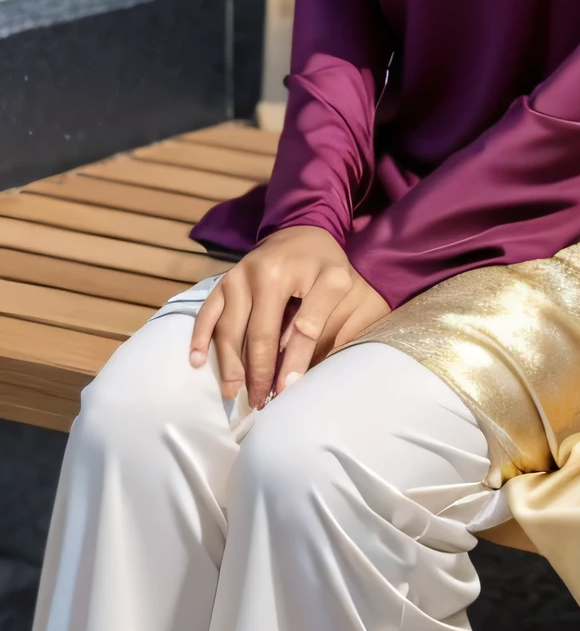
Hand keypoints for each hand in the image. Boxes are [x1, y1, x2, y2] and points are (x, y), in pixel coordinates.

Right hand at [188, 225, 389, 408]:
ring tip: (229, 392)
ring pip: (222, 329)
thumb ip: (311, 328)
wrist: (304, 227)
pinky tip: (196, 361)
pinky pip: (206, 312)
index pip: (266, 336)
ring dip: (223, 363)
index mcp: (273, 277)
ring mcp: (231, 278)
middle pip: (240, 335)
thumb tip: (289, 381)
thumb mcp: (333, 286)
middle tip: (252, 404)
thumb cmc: (324, 260)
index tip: (274, 399)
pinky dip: (199, 336)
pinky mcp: (224, 281)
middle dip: (245, 373)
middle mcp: (245, 277)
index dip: (269, 370)